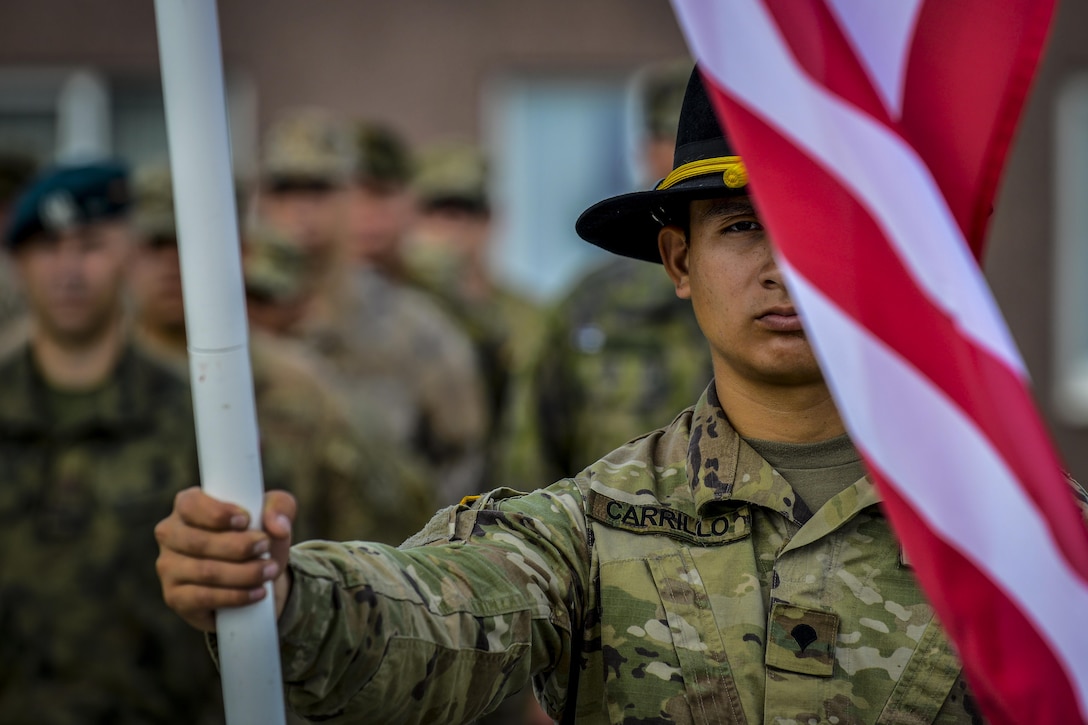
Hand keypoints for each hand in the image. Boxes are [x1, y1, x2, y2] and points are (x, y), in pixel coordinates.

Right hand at [155, 487, 296, 631]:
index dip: (218, 513)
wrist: (258, 576)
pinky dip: (236, 596)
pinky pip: (204, 598)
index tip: (247, 520)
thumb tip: (277, 526)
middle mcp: (170, 534)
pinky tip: (258, 592)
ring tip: (270, 570)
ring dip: (244, 572)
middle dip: (239, 546)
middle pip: (199, 542)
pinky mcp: (175, 597)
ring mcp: (168, 567)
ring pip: (205, 571)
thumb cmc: (258, 535)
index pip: (191, 504)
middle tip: (266, 546)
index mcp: (187, 505)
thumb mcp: (275, 513)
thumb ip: (280, 507)